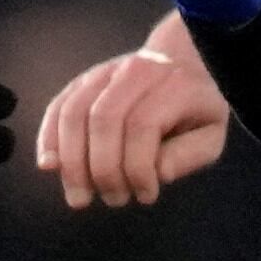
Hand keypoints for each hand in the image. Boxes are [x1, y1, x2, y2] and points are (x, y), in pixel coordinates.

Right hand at [40, 40, 231, 207]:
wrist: (182, 61)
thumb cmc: (196, 107)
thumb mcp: (211, 133)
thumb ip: (189, 155)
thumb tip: (157, 173)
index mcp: (172, 84)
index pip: (142, 126)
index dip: (138, 168)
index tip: (146, 195)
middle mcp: (134, 71)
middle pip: (103, 119)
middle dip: (102, 169)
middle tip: (114, 199)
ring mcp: (105, 72)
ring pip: (74, 112)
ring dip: (71, 161)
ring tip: (80, 197)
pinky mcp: (84, 80)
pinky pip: (59, 106)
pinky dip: (48, 137)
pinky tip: (50, 166)